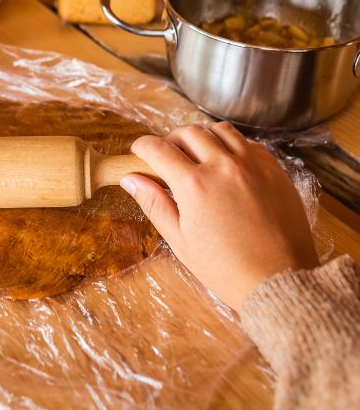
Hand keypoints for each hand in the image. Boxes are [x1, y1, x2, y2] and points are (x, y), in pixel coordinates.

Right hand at [120, 122, 318, 310]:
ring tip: (197, 155)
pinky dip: (230, 145)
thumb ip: (154, 203)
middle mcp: (223, 165)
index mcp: (195, 184)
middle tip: (168, 157)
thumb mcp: (180, 240)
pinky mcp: (273, 168)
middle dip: (171, 140)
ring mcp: (252, 163)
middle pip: (188, 132)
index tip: (139, 151)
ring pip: (219, 130)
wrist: (280, 280)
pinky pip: (246, 141)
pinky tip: (226, 164)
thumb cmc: (226, 268)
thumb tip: (130, 178)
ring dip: (201, 136)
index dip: (142, 146)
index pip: (159, 149)